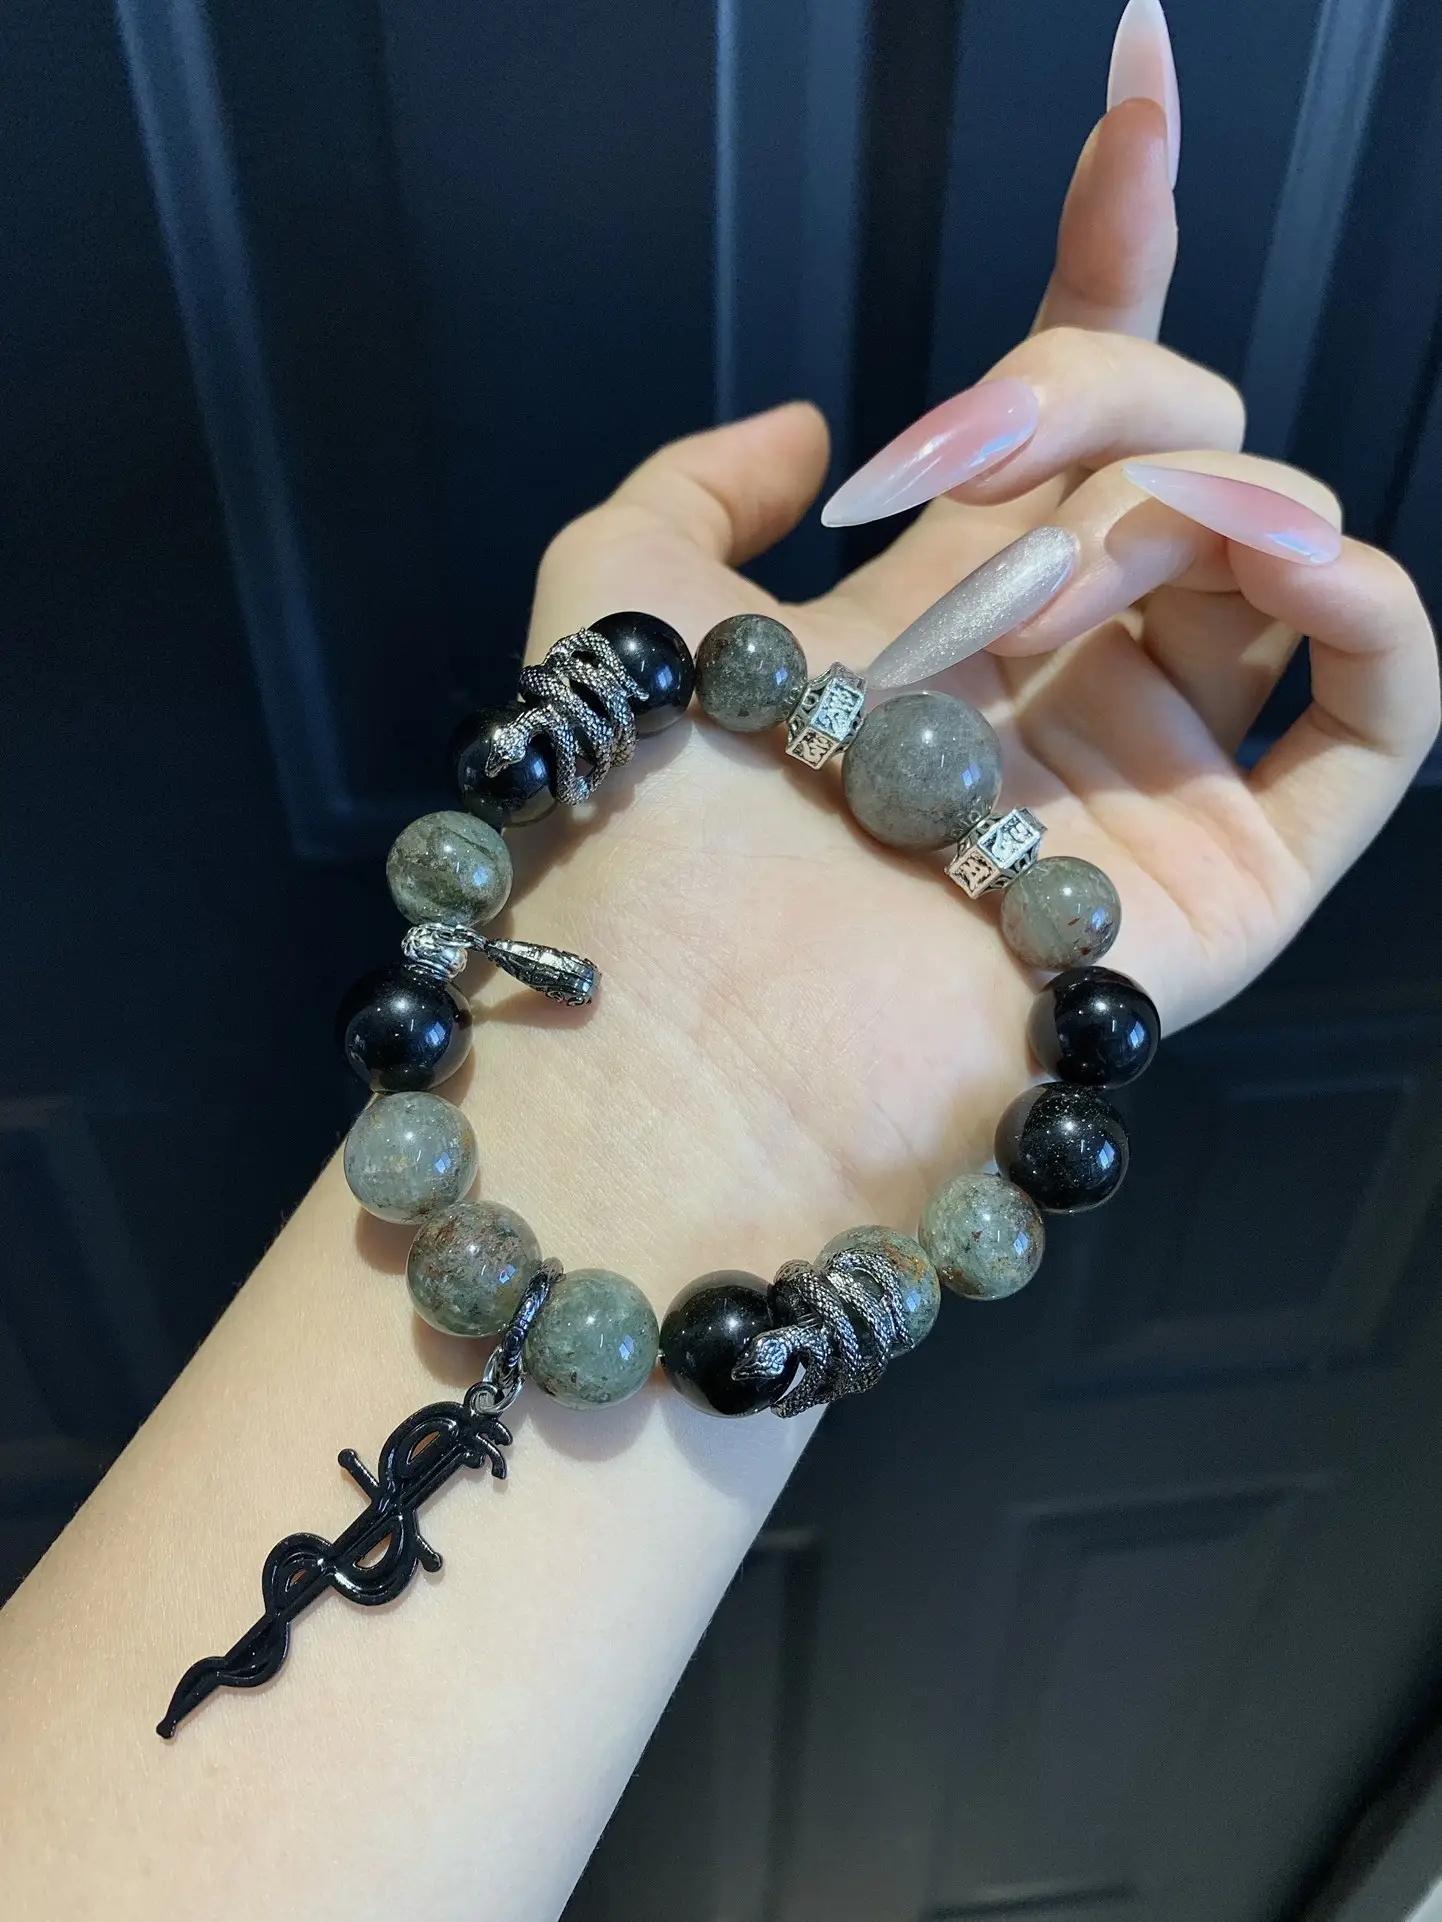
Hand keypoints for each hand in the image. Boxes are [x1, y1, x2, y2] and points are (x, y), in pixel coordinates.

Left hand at [499, 96, 1438, 1238]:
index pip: (1076, 403)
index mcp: (952, 605)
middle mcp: (1070, 675)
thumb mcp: (618, 598)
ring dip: (1196, 490)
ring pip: (1286, 546)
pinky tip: (1278, 555)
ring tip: (1068, 565)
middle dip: (1096, 393)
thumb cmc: (638, 831)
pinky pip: (1382, 712)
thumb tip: (822, 420)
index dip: (1112, 241)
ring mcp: (1161, 770)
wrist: (681, 1045)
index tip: (1132, 76)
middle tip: (971, 466)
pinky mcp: (1238, 875)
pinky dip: (1369, 601)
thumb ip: (695, 481)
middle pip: (1185, 439)